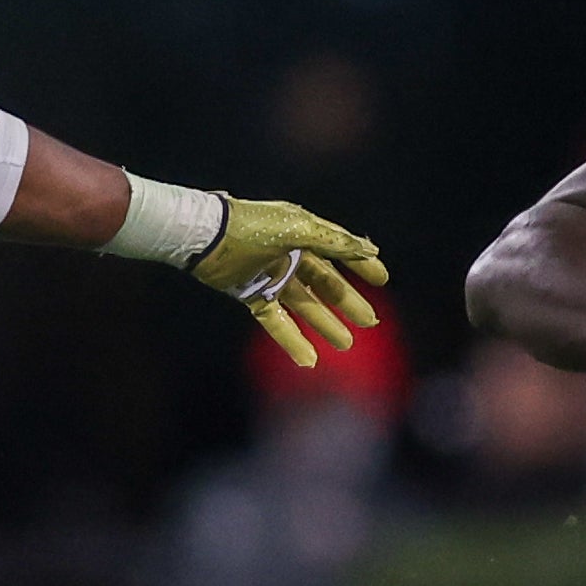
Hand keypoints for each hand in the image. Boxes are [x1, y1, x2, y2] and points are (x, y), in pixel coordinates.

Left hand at [195, 198, 388, 365]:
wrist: (203, 236)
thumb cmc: (250, 226)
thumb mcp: (298, 229)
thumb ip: (334, 241)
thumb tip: (370, 249)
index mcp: (303, 232)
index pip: (339, 250)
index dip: (361, 265)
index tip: (382, 280)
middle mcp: (290, 254)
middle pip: (325, 282)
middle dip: (347, 302)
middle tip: (370, 322)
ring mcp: (271, 275)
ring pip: (305, 305)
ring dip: (325, 324)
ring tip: (346, 344)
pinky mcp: (251, 294)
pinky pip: (277, 321)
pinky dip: (292, 340)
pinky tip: (310, 359)